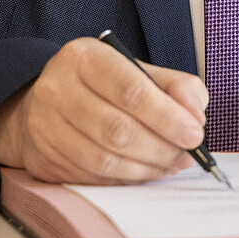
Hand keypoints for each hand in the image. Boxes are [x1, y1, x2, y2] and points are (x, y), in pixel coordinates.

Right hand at [0, 36, 207, 184]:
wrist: (48, 102)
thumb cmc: (104, 87)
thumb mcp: (140, 71)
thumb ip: (178, 87)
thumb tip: (195, 118)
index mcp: (84, 57)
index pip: (130, 89)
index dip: (167, 117)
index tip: (194, 134)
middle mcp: (56, 88)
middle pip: (117, 130)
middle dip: (161, 148)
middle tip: (186, 155)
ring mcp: (44, 126)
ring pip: (103, 160)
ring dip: (146, 169)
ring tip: (169, 165)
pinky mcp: (43, 159)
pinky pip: (91, 178)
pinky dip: (125, 180)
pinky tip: (143, 172)